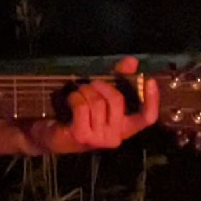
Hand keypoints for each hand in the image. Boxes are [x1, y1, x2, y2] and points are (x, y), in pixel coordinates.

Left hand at [32, 56, 160, 152]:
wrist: (49, 133)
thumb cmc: (78, 114)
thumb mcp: (100, 96)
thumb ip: (118, 79)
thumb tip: (132, 61)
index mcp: (125, 128)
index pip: (147, 118)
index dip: (152, 99)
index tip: (149, 80)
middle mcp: (116, 136)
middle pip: (117, 100)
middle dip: (101, 86)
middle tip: (90, 84)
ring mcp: (99, 139)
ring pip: (97, 102)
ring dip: (84, 91)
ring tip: (77, 94)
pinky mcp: (82, 136)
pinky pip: (82, 107)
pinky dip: (74, 98)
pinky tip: (70, 101)